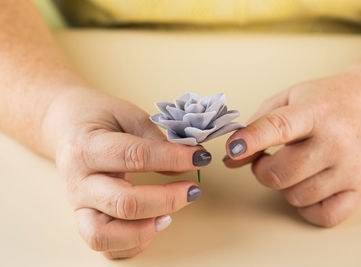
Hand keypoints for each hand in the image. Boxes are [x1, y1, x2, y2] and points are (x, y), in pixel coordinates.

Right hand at [44, 89, 209, 258]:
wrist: (65, 127)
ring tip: (169, 216)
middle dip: (166, 200)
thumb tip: (184, 163)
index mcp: (86, 147)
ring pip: (103, 235)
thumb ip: (154, 138)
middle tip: (193, 190)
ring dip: (144, 230)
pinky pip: (104, 246)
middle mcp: (78, 181)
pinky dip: (131, 244)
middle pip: (123, 203)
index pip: (134, 156)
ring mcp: (78, 205)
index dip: (173, 159)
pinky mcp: (83, 219)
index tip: (199, 157)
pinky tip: (152, 226)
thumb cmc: (98, 118)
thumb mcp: (127, 114)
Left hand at [223, 71, 360, 226]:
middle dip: (262, 169)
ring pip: (296, 196)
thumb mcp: (288, 99)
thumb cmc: (327, 101)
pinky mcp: (360, 189)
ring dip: (284, 186)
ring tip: (293, 166)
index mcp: (316, 112)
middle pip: (281, 173)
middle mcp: (336, 142)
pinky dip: (307, 206)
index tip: (232, 149)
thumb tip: (232, 158)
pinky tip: (308, 186)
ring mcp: (350, 169)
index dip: (251, 141)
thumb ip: (256, 126)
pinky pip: (323, 215)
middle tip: (266, 158)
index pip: (278, 128)